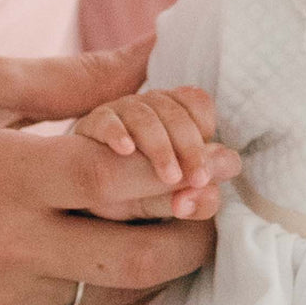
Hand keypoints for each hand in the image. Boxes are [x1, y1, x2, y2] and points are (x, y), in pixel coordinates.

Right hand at [0, 40, 239, 304]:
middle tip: (222, 194)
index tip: (222, 154)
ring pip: (123, 294)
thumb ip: (74, 78)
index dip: (179, 170)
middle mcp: (4, 248)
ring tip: (197, 219)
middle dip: (196, 228)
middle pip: (133, 254)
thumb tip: (155, 50)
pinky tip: (151, 246)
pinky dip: (136, 283)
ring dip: (174, 259)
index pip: (110, 182)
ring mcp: (5, 298)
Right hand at [72, 86, 230, 220]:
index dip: (205, 129)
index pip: (197, 103)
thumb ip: (201, 197)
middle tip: (197, 180)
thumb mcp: (174, 201)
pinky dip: (118, 133)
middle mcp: (150, 107)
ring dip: (161, 147)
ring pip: (145, 116)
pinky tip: (126, 150)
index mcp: (176, 116)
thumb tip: (217, 184)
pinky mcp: (93, 124)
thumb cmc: (140, 193)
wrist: (88, 198)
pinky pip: (106, 120)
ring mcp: (120, 113)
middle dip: (191, 148)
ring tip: (170, 177)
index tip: (206, 165)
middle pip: (175, 113)